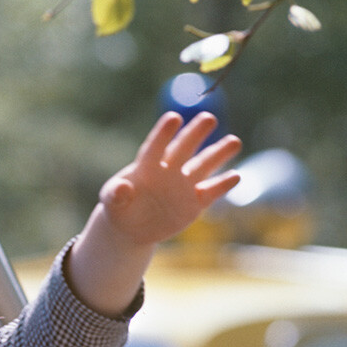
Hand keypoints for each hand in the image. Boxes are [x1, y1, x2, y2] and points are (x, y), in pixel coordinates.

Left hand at [65, 112, 239, 315]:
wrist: (133, 228)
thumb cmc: (119, 209)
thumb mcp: (111, 203)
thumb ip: (115, 195)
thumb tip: (122, 188)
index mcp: (146, 166)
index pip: (155, 147)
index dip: (163, 134)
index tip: (174, 118)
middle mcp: (168, 170)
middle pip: (184, 148)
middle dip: (196, 134)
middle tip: (209, 118)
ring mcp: (183, 185)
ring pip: (203, 166)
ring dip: (218, 154)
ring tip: (234, 141)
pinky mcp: (195, 203)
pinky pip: (211, 192)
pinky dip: (223, 185)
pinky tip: (235, 176)